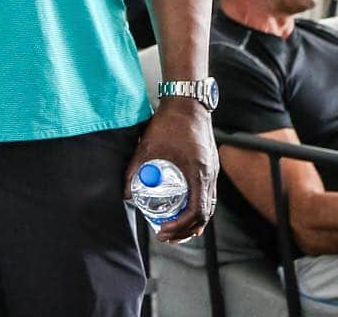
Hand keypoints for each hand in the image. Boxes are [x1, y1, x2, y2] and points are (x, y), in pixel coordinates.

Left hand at [125, 98, 217, 243]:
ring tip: (175, 227)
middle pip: (205, 214)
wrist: (187, 101)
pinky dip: (197, 204)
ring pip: (208, 205)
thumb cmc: (170, 122)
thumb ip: (136, 169)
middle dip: (187, 229)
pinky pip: (207, 193)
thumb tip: (125, 192)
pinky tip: (183, 205)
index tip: (164, 232)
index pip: (196, 212)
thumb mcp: (148, 146)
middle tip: (168, 236)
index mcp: (198, 173)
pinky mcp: (210, 164)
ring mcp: (213, 170)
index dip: (181, 227)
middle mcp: (210, 175)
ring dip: (193, 219)